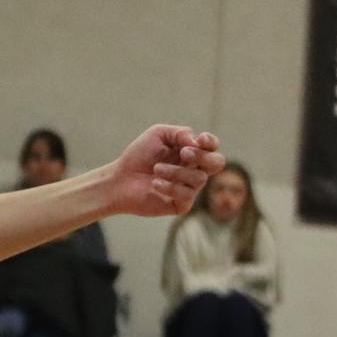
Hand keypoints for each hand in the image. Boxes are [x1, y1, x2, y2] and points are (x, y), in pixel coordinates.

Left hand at [105, 126, 224, 217]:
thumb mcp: (157, 135)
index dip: (211, 142)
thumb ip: (178, 132)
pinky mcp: (181, 204)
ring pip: (199, 178)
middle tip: (184, 153)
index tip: (200, 140)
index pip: (211, 147)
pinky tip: (154, 183)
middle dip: (203, 156)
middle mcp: (194, 169)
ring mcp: (189, 188)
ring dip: (176, 171)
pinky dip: (170, 187)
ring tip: (156, 169)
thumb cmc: (138, 156)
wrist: (119, 179)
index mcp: (191, 152)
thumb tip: (196, 141)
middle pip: (217, 163)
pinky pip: (187, 195)